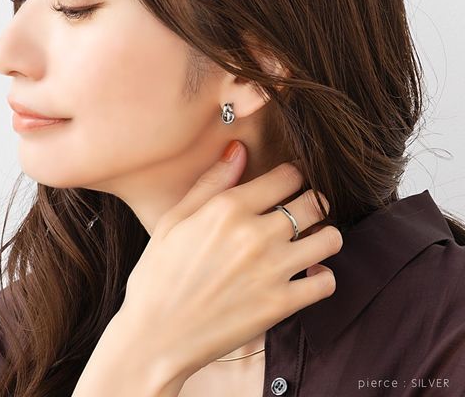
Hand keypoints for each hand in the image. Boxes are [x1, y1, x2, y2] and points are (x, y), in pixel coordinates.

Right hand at [73, 141, 341, 395]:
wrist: (155, 337)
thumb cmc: (158, 274)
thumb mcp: (174, 219)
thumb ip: (211, 182)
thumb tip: (239, 149)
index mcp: (229, 209)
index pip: (288, 176)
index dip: (292, 176)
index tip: (288, 184)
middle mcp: (256, 234)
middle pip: (315, 203)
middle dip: (312, 202)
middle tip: (301, 211)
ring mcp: (272, 270)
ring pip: (330, 238)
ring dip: (324, 235)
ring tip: (309, 240)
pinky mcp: (281, 304)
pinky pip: (326, 281)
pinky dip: (322, 276)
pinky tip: (307, 274)